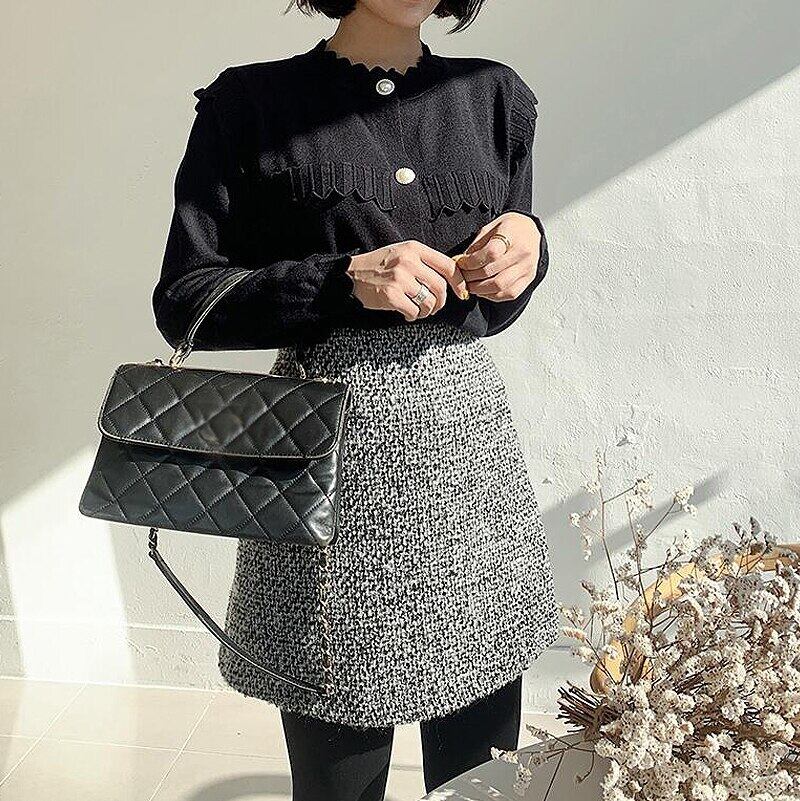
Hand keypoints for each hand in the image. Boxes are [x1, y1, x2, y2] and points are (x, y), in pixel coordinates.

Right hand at [346, 240, 467, 321]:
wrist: (350, 275)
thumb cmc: (379, 266)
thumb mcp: (402, 253)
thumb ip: (424, 261)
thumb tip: (451, 278)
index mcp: (414, 249)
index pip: (448, 265)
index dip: (459, 282)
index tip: (461, 293)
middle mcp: (409, 261)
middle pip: (440, 287)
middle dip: (440, 302)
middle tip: (433, 307)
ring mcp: (400, 278)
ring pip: (429, 302)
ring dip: (427, 311)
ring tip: (419, 311)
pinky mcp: (391, 295)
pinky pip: (414, 311)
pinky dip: (413, 316)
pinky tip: (407, 314)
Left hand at [455, 212, 540, 300]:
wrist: (531, 231)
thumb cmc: (510, 228)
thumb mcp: (491, 227)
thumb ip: (477, 244)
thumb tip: (462, 262)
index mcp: (512, 235)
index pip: (490, 254)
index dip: (471, 262)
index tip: (460, 264)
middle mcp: (522, 253)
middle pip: (492, 273)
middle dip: (471, 278)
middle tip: (461, 277)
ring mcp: (527, 268)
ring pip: (499, 287)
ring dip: (479, 289)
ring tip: (469, 285)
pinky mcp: (528, 279)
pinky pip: (509, 293)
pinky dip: (492, 295)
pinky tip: (483, 291)